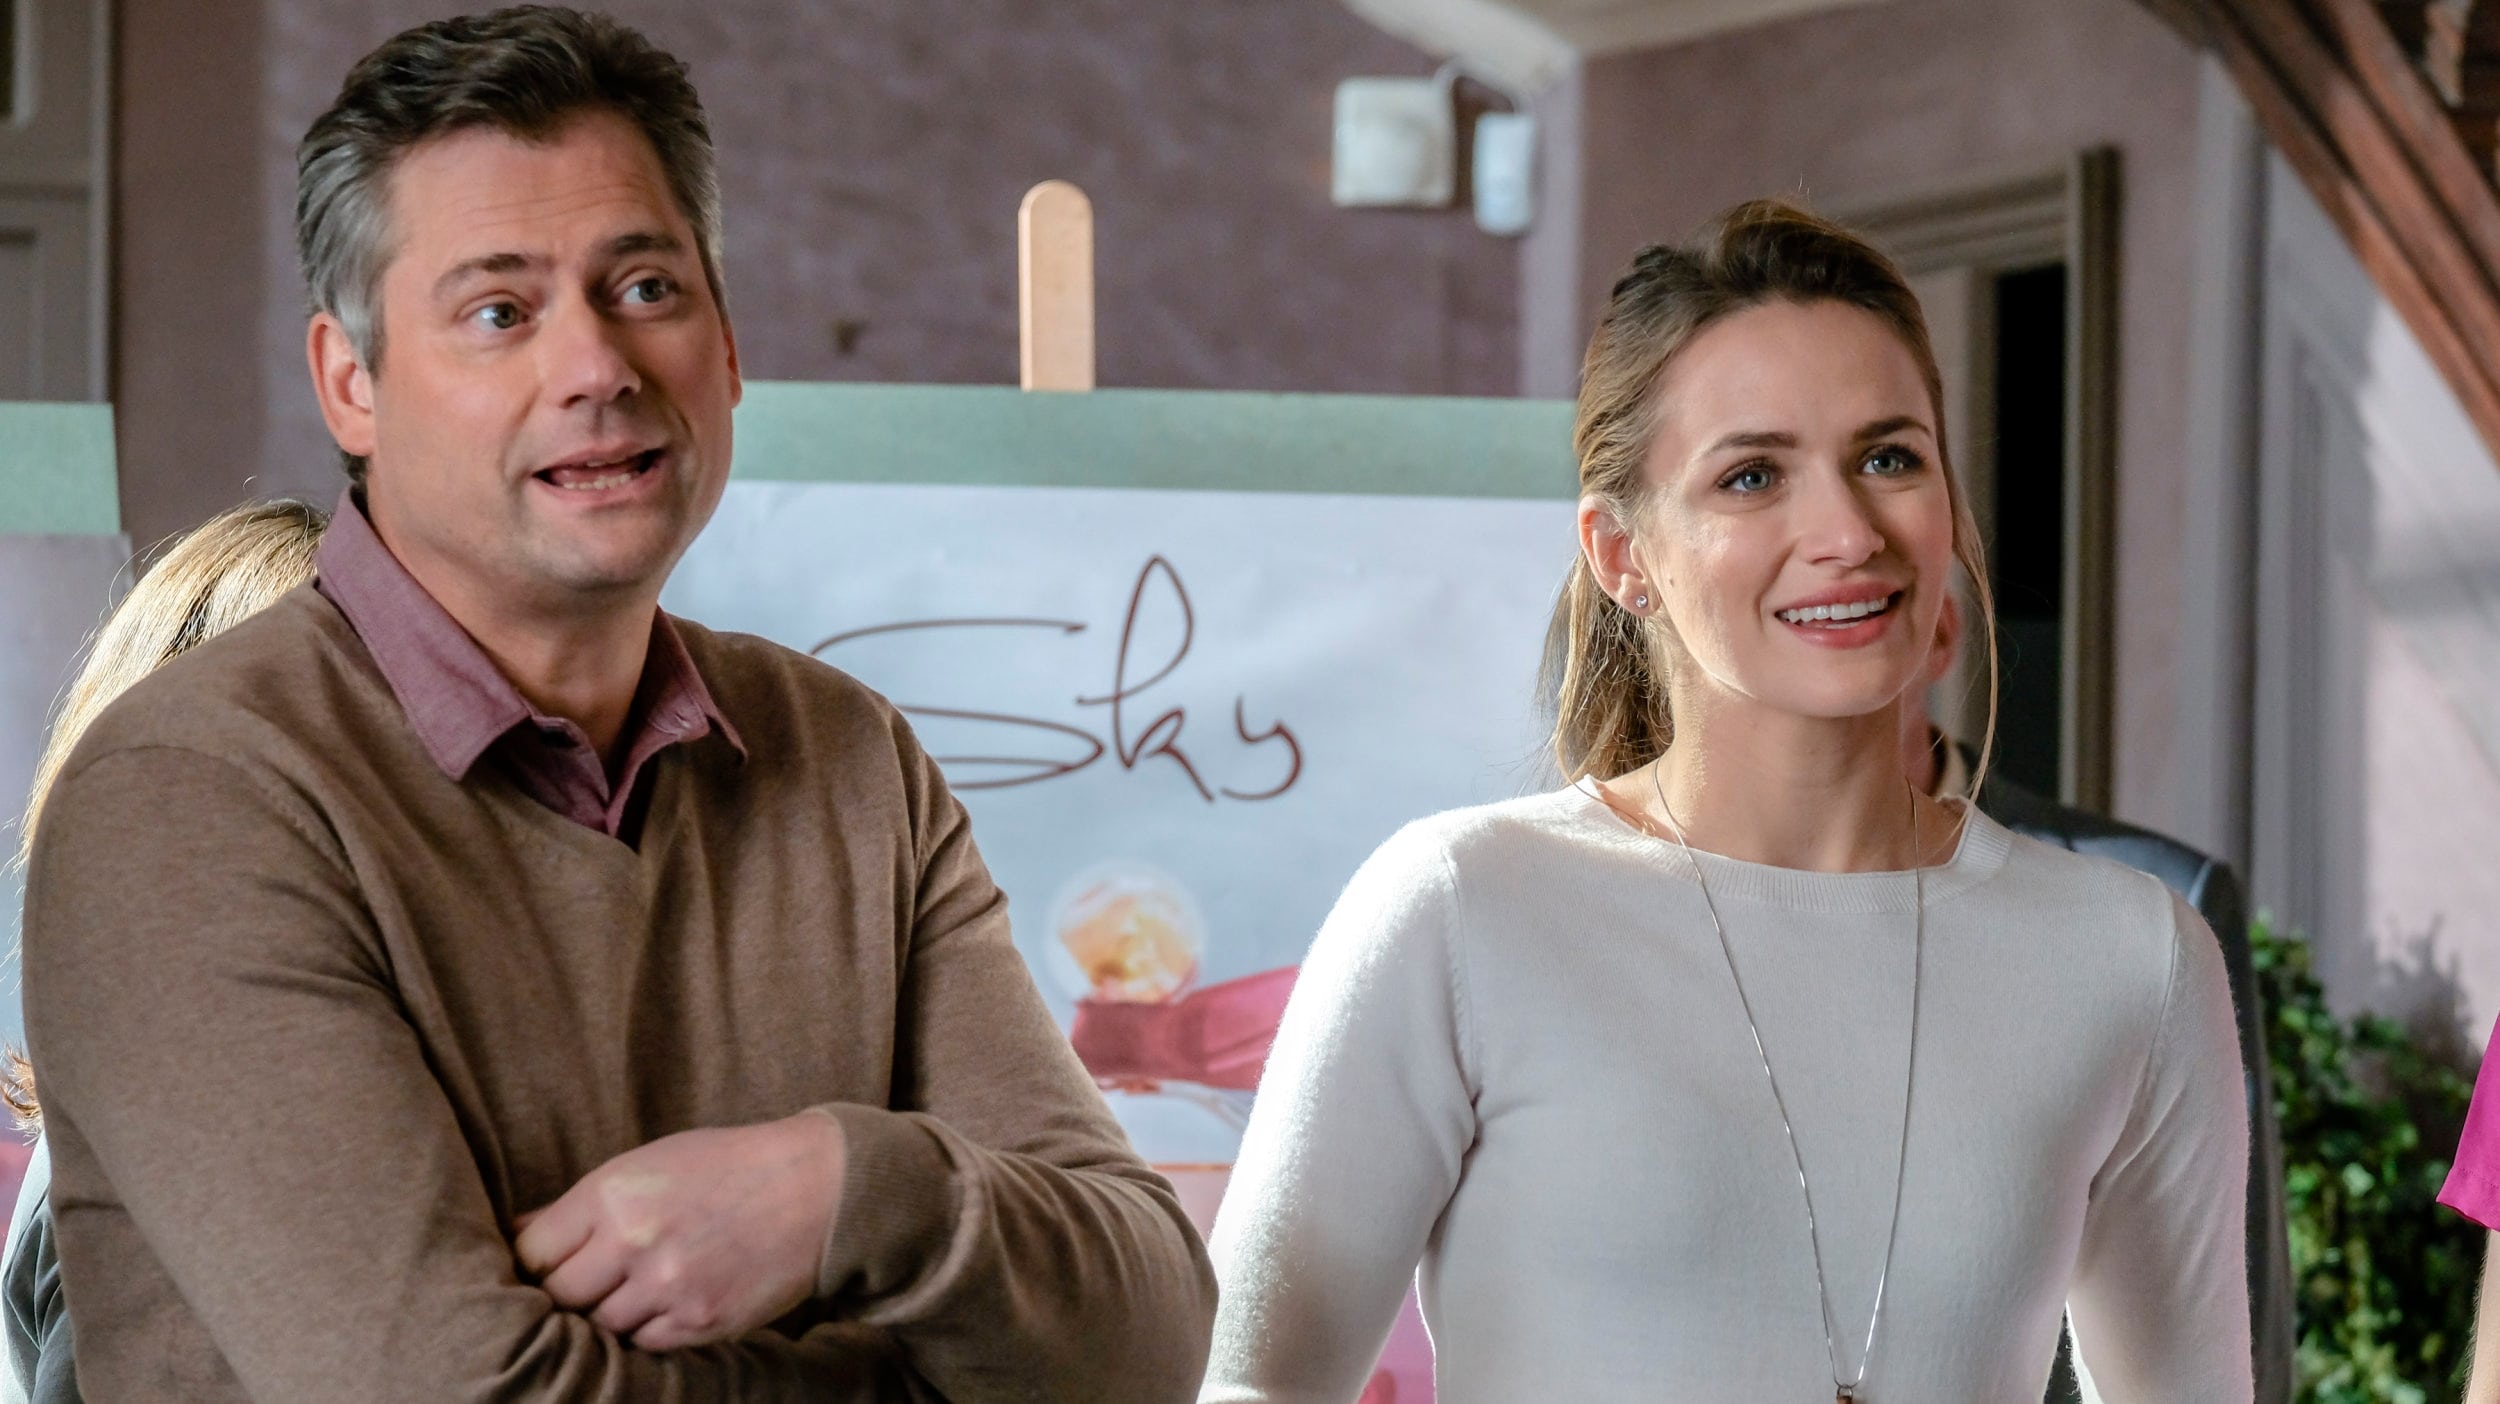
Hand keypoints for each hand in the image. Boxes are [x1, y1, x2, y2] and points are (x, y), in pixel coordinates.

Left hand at [513, 1111, 845, 1349]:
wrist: (815, 1188)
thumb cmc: (728, 1167)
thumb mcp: (650, 1163)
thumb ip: (587, 1203)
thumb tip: (519, 1235)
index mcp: (614, 1193)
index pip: (532, 1251)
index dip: (530, 1263)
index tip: (540, 1266)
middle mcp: (634, 1242)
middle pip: (559, 1297)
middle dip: (565, 1294)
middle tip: (581, 1286)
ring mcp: (668, 1287)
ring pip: (601, 1327)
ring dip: (608, 1314)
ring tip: (630, 1290)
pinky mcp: (700, 1322)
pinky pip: (645, 1345)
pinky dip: (647, 1331)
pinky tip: (664, 1304)